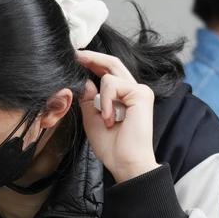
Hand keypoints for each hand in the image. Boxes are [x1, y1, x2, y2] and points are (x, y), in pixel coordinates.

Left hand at [77, 49, 159, 182]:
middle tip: (76, 54)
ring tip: (106, 121)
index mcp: (123, 96)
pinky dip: (106, 102)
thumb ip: (89, 100)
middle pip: (113, 63)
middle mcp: (134, 90)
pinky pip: (113, 85)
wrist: (125, 162)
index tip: (77, 57)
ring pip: (109, 76)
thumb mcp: (92, 119)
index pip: (108, 72)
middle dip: (93, 57)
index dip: (93, 62)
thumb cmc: (112, 147)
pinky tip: (110, 119)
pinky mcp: (141, 93)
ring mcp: (140, 91)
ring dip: (100, 99)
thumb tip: (87, 82)